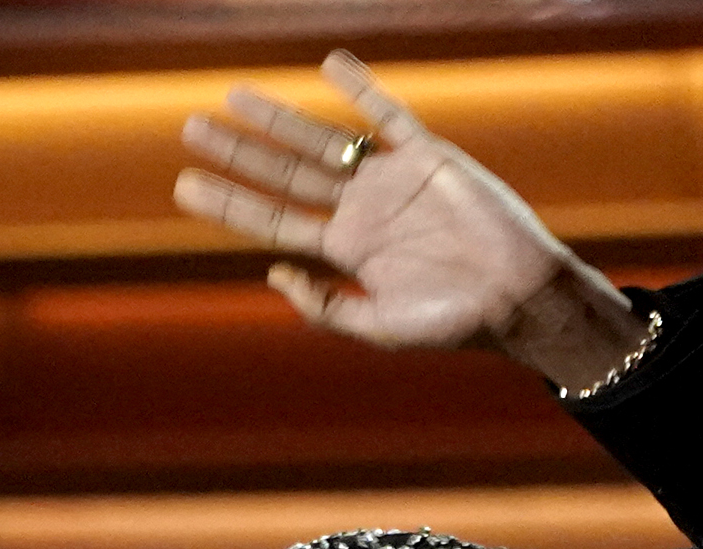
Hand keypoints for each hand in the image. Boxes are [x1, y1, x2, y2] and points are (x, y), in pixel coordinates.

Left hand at [175, 50, 650, 390]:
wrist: (518, 300)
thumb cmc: (453, 323)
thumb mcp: (376, 327)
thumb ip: (323, 306)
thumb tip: (271, 271)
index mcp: (345, 251)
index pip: (273, 220)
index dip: (229, 203)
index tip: (185, 186)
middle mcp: (361, 210)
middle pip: (285, 175)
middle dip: (239, 152)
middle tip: (191, 128)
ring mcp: (391, 181)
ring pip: (322, 141)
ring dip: (278, 120)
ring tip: (233, 97)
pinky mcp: (428, 158)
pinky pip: (389, 116)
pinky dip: (361, 90)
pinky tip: (330, 66)